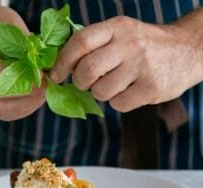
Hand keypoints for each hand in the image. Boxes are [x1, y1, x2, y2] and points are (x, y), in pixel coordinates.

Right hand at [0, 0, 44, 120]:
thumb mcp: (5, 22)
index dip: (23, 79)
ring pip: (2, 110)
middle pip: (2, 96)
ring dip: (27, 105)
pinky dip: (22, 109)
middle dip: (30, 93)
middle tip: (48, 86)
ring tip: (44, 94)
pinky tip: (35, 100)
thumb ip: (22, 44)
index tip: (42, 76)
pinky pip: (4, 112)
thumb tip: (41, 65)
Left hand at [50, 15, 202, 111]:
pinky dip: (118, 102)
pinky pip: (118, 104)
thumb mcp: (123, 33)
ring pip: (101, 91)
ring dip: (101, 93)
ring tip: (115, 84)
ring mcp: (142, 67)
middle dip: (79, 82)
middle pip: (87, 70)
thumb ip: (97, 44)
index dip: (62, 61)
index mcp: (118, 27)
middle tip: (85, 83)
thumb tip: (63, 64)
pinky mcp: (151, 88)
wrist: (187, 52)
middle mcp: (129, 44)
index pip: (80, 42)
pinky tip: (129, 92)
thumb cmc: (147, 45)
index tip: (55, 75)